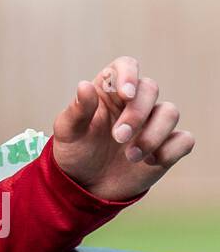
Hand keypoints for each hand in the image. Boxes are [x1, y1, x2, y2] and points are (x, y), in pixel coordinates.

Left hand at [51, 56, 193, 201]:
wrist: (86, 185)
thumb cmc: (75, 151)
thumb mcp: (68, 132)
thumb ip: (77, 110)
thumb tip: (84, 85)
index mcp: (108, 92)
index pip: (126, 66)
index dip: (129, 74)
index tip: (125, 94)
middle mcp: (134, 103)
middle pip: (150, 88)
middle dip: (137, 113)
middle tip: (118, 138)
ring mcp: (152, 124)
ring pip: (170, 112)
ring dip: (153, 134)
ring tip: (131, 156)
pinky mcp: (166, 147)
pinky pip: (184, 140)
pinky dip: (170, 150)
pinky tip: (150, 162)